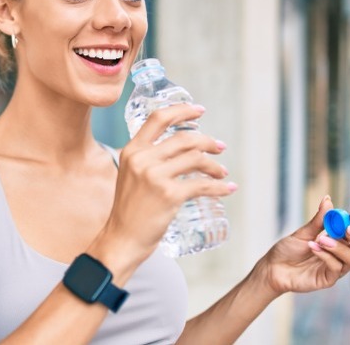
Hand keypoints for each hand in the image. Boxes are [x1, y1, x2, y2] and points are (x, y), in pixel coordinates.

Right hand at [106, 104, 234, 256]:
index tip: (199, 111)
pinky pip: (202, 185)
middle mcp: (142, 159)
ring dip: (215, 166)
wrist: (122, 238)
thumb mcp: (130, 175)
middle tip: (219, 148)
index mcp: (131, 151)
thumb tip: (179, 149)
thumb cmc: (129, 210)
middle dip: (208, 141)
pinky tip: (227, 188)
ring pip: (196, 158)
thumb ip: (147, 159)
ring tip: (221, 173)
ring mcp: (155, 177)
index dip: (182, 110)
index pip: (158, 118)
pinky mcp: (169, 195)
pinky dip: (219, 187)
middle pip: (184, 138)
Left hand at [256, 196, 349, 295]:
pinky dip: (326, 256)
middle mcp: (341, 254)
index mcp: (338, 240)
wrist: (273, 267)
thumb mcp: (303, 232)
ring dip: (339, 247)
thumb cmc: (288, 250)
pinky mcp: (328, 279)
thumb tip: (327, 199)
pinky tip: (313, 248)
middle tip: (348, 229)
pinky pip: (336, 268)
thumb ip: (318, 220)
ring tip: (320, 239)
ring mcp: (336, 268)